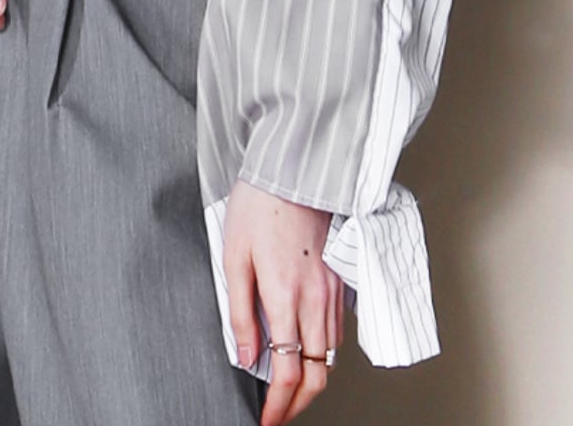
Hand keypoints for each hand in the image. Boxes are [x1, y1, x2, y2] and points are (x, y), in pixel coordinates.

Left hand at [224, 178, 344, 425]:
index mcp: (285, 296)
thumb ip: (238, 313)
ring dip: (312, 377)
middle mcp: (316, 299)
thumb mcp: (233, 258)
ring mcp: (332, 289)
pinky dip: (324, 349)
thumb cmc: (258, 207)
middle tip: (278, 412)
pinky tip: (306, 347)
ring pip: (331, 354)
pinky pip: (337, 328)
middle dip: (299, 403)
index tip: (266, 420)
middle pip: (318, 373)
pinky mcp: (339, 278)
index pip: (288, 371)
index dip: (278, 406)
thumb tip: (247, 356)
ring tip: (288, 385)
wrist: (292, 170)